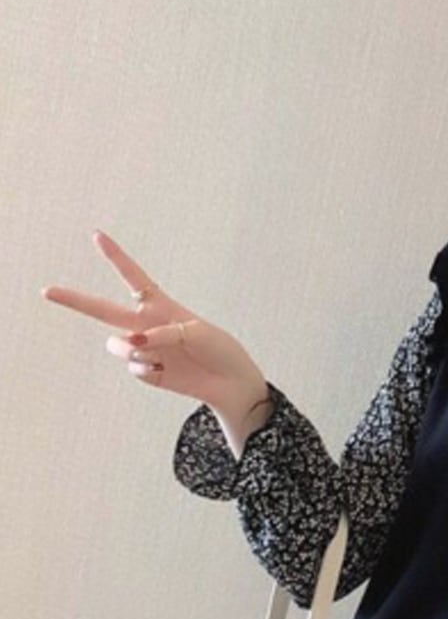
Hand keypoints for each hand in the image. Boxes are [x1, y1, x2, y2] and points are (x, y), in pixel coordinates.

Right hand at [41, 230, 266, 413]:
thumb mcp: (197, 332)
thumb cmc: (219, 348)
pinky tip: (164, 369)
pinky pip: (133, 366)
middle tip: (47, 290)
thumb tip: (136, 343)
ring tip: (151, 351)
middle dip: (74, 300)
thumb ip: (164, 332)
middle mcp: (146, 324)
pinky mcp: (146, 370)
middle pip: (103, 309)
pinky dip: (146, 367)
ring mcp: (144, 348)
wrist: (230, 383)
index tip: (97, 235)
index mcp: (161, 305)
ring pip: (117, 344)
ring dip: (130, 346)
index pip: (134, 278)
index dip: (116, 257)